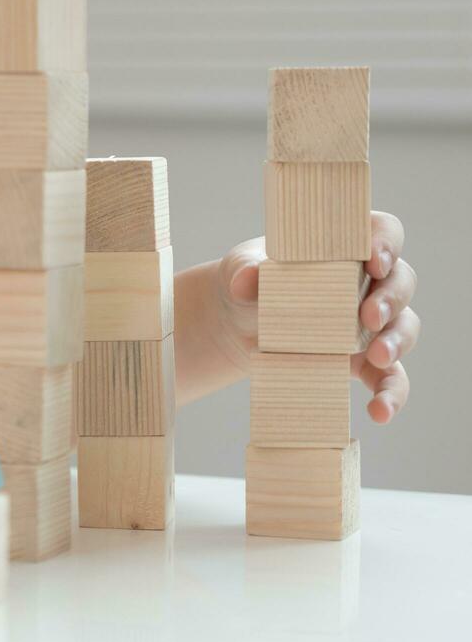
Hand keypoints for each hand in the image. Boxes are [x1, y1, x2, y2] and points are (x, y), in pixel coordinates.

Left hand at [215, 211, 416, 422]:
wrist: (237, 323)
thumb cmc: (249, 282)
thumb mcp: (241, 270)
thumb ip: (245, 271)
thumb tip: (245, 281)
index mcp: (345, 246)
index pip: (382, 231)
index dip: (386, 242)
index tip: (373, 259)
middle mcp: (368, 281)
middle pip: (400, 281)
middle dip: (390, 299)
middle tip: (369, 316)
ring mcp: (371, 323)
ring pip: (404, 327)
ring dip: (398, 341)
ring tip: (378, 356)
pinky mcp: (364, 361)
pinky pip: (391, 378)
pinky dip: (391, 394)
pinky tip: (380, 410)